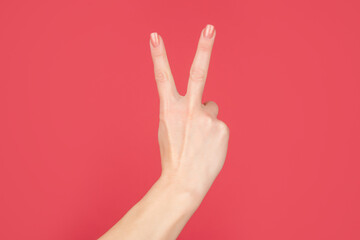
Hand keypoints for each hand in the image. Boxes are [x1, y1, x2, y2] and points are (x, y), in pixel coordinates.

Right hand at [150, 24, 229, 200]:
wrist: (184, 181)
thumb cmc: (174, 154)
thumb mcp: (169, 128)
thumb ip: (185, 110)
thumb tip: (209, 102)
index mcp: (169, 109)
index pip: (162, 76)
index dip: (158, 55)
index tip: (154, 35)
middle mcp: (189, 110)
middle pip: (198, 73)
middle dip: (204, 47)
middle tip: (210, 27)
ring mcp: (207, 119)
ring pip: (210, 107)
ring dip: (206, 118)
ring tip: (199, 139)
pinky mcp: (222, 128)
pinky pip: (218, 124)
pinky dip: (214, 132)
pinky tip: (207, 146)